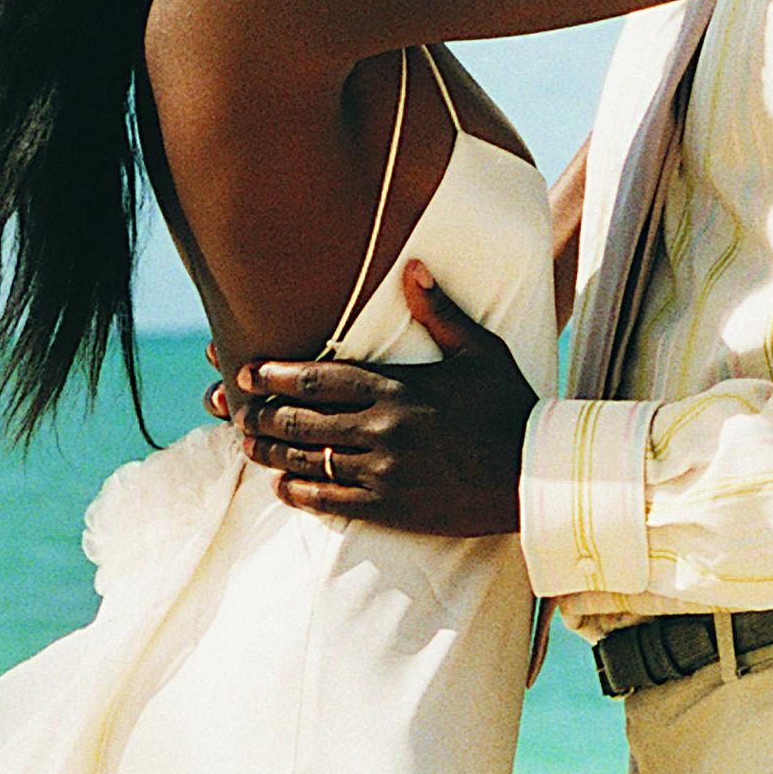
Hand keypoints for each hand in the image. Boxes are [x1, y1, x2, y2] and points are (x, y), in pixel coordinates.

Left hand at [228, 263, 532, 532]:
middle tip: (237, 410)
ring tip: (247, 446)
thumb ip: (440, 312)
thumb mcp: (481, 350)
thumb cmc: (510, 407)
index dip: (276, 375)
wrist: (535, 475)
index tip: (247, 371)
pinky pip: (329, 502)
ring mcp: (382, 471)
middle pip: (301, 420)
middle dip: (263, 414)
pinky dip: (298, 494)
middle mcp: (382, 429)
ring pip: (308, 462)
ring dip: (271, 454)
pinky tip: (280, 488)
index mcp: (398, 389)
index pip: (319, 378)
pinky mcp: (389, 507)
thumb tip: (411, 266)